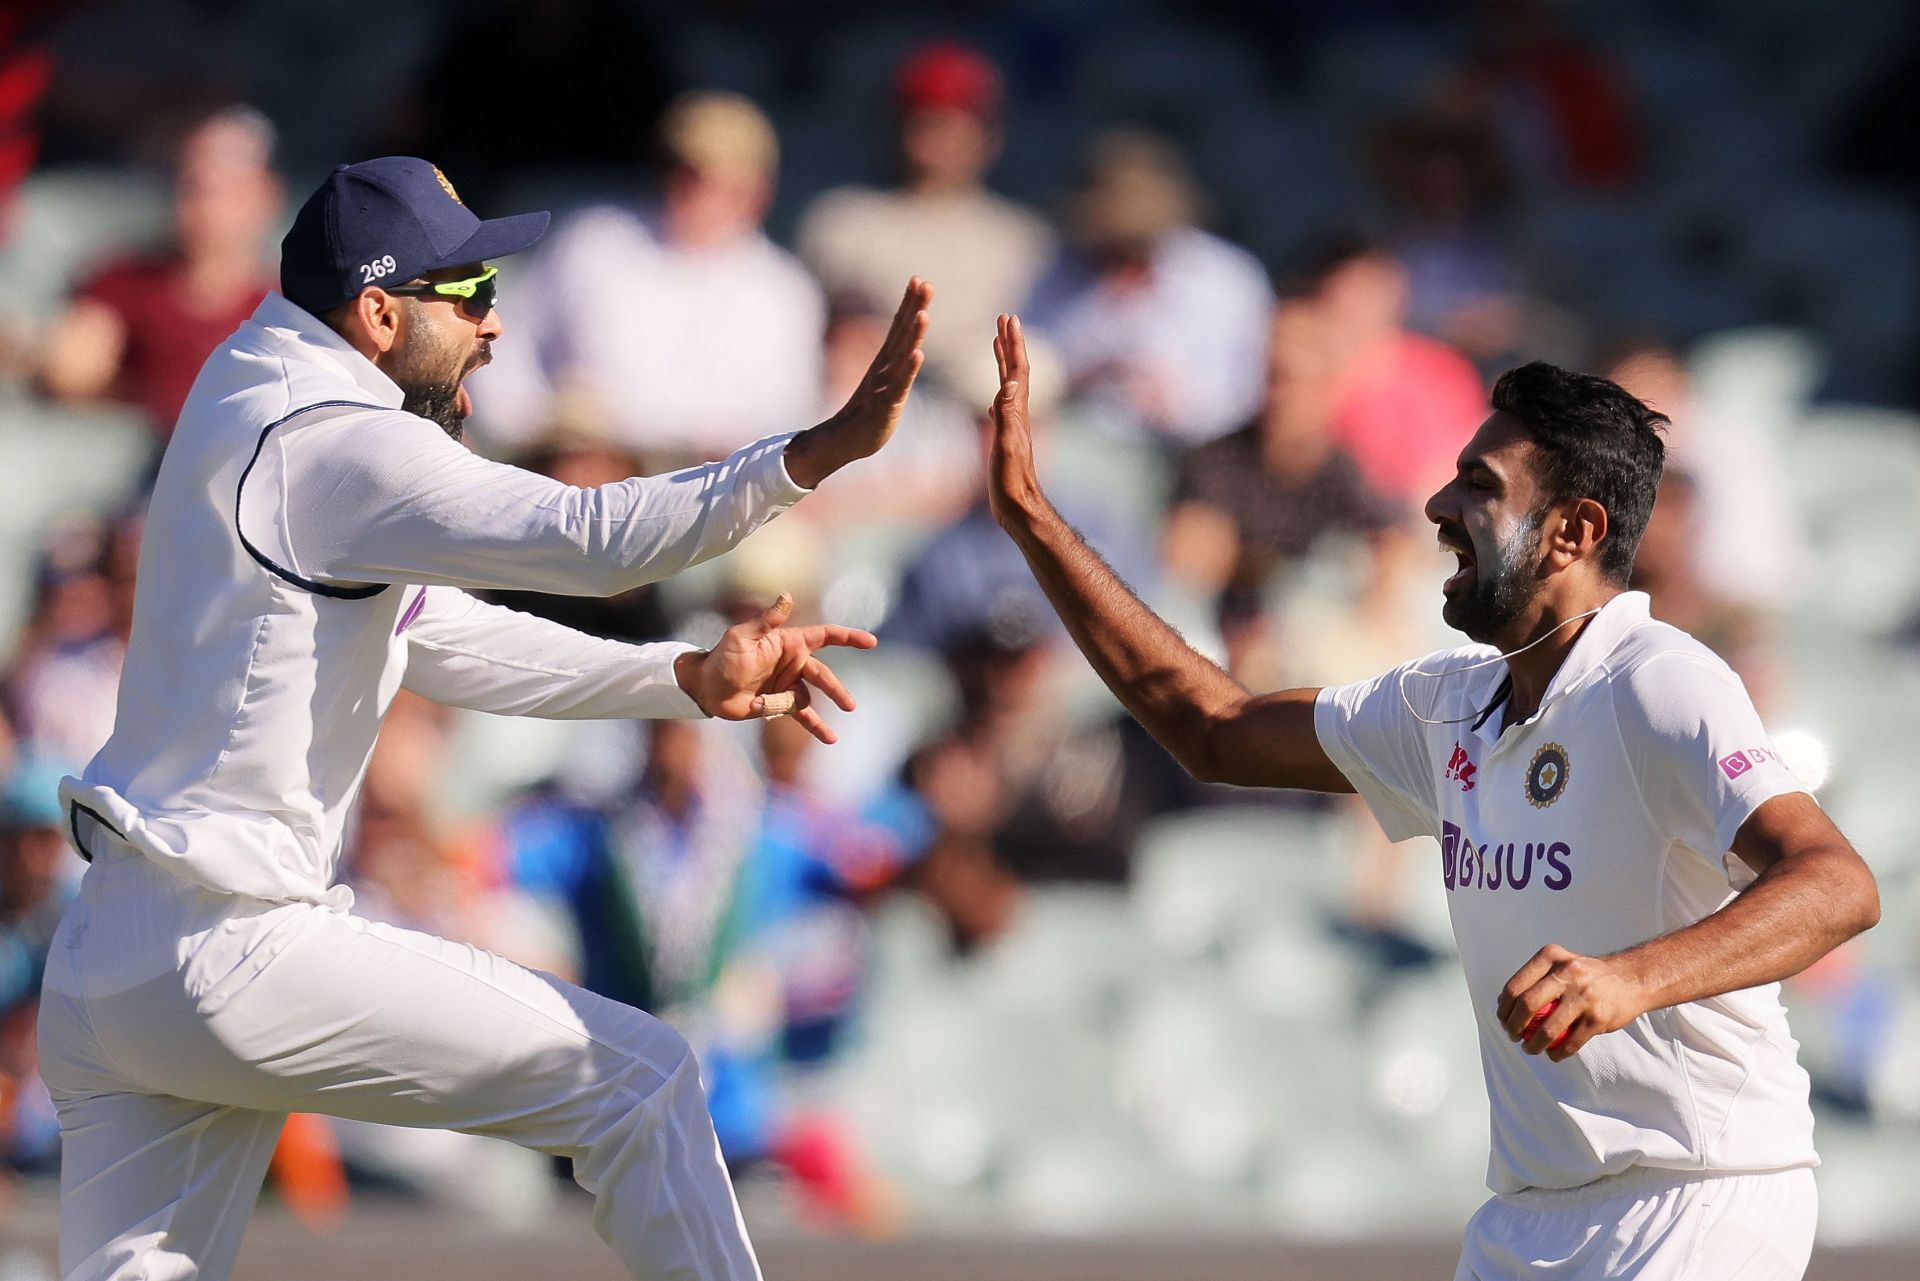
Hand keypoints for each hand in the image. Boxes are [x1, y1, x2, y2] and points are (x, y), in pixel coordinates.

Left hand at [675, 593, 876, 743]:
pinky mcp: (780, 705)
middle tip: (849, 705)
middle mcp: (793, 663)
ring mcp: (788, 685)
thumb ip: (767, 620)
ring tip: (818, 728)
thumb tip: (787, 596)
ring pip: (810, 698)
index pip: (825, 636)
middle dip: (836, 690)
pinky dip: (817, 726)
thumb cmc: (722, 658)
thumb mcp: (742, 637)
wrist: (706, 688)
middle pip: (823, 675)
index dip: (848, 638)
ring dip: (812, 712)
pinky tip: (830, 738)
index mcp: (789, 643)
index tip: (870, 642)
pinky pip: (803, 716)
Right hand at [784, 278, 931, 487]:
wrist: (843, 441)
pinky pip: (898, 385)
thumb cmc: (867, 414)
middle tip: (924, 283)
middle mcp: (883, 367)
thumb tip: (907, 350)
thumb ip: (895, 367)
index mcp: (885, 361)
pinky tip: (918, 354)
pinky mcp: (885, 405)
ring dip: (913, 334)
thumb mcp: (885, 385)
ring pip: (901, 355)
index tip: (920, 280)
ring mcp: (883, 384)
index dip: (909, 303)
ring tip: (924, 313)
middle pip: (901, 333)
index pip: (899, 327)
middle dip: (913, 307)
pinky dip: (908, 370)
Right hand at [986, 312, 1045, 528]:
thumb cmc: (1011, 483)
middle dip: (1010, 344)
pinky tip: (994, 397)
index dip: (1013, 344)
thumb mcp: (1006, 446)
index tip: (1008, 318)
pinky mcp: (1006, 442)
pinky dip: (998, 394)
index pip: (1017, 370)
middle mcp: (1018, 416)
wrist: (1019, 510)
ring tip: (997, 345)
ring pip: (1009, 388)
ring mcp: (1013, 428)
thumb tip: (1011, 381)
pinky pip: (1002, 409)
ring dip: (1004, 364)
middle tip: (1004, 319)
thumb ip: (1007, 414)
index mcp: (1017, 413)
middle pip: (1015, 372)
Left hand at [1496, 944, 1647, 1062]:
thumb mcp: (1561, 964)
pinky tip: (1552, 1054)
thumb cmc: (1586, 976)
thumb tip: (1504, 1005)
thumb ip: (1535, 979)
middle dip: (1513, 1026)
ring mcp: (1584, 995)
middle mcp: (1567, 972)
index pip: (1515, 986)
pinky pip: (1570, 1043)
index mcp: (1551, 957)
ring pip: (1547, 1029)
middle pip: (1526, 1005)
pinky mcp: (1598, 1018)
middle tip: (1512, 1036)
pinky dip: (1557, 1053)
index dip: (1503, 1008)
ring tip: (1530, 1049)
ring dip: (1533, 1045)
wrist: (1631, 979)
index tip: (1503, 1019)